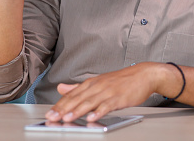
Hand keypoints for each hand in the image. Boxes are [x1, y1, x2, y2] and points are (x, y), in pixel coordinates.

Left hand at [45, 63, 165, 121]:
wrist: (143, 75)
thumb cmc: (121, 80)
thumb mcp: (98, 81)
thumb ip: (78, 87)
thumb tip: (61, 88)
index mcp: (91, 83)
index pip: (72, 95)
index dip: (60, 105)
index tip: (50, 113)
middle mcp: (98, 86)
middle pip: (78, 99)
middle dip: (64, 109)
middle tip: (52, 117)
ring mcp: (108, 92)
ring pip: (90, 102)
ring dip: (78, 111)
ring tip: (67, 119)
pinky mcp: (119, 98)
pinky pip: (107, 106)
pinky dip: (99, 111)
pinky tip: (92, 117)